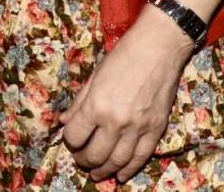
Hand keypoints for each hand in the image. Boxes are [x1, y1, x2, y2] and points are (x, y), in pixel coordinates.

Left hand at [60, 6, 193, 182]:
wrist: (158, 48)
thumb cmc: (123, 56)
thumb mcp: (95, 76)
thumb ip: (79, 102)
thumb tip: (64, 121)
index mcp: (96, 105)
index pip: (75, 136)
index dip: (70, 141)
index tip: (73, 139)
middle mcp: (115, 121)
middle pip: (94, 154)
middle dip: (84, 161)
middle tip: (82, 160)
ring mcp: (137, 128)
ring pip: (117, 161)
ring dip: (104, 171)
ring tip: (97, 173)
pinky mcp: (156, 129)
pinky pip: (141, 157)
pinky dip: (129, 170)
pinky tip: (121, 175)